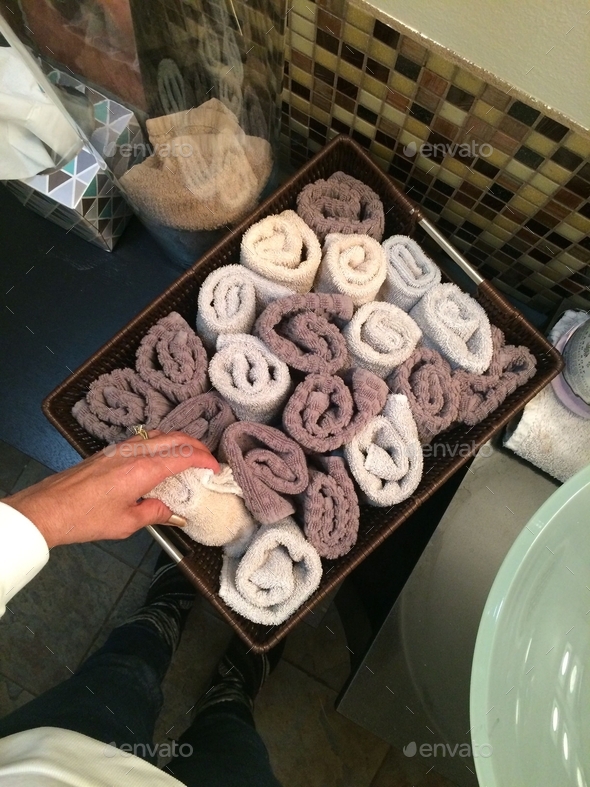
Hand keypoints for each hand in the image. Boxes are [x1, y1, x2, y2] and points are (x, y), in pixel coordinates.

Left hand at [4, 431, 218, 548]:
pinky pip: (145, 439)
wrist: (48, 508)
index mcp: (143, 469)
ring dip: (179, 441)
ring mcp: (121, 448)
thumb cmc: (87, 518)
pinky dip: (162, 442)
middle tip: (209, 459)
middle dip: (197, 445)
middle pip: (175, 438)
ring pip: (159, 434)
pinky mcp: (110, 451)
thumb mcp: (126, 523)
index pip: (184, 456)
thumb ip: (154, 513)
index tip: (216, 468)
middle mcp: (135, 452)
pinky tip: (162, 456)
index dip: (205, 459)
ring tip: (190, 455)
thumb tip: (173, 513)